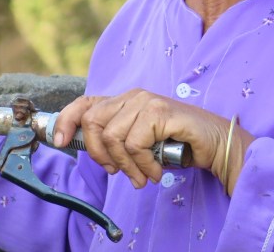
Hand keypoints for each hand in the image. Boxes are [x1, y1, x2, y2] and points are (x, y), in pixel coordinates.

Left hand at [53, 89, 254, 194]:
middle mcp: (133, 96)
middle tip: (119, 172)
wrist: (214, 145)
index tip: (59, 142)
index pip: (85, 103)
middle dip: (101, 155)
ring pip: (114, 137)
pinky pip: (135, 144)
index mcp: (125, 101)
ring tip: (142, 177)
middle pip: (94, 122)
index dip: (67, 120)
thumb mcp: (139, 143)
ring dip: (127, 166)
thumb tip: (86, 149)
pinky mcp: (160, 111)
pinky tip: (155, 171)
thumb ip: (116, 141)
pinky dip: (143, 165)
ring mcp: (147, 101)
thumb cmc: (177, 145)